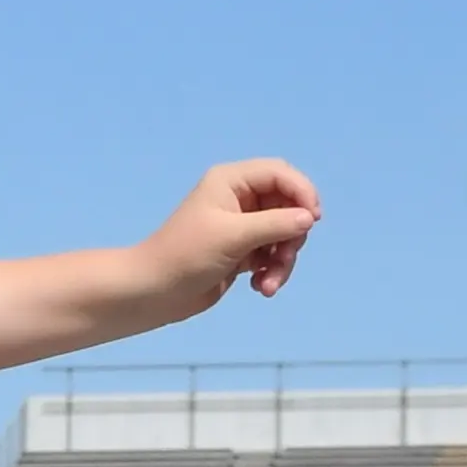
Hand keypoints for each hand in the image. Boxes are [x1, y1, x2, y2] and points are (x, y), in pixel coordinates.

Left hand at [137, 159, 321, 317]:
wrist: (154, 293)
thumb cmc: (187, 255)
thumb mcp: (234, 236)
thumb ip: (275, 224)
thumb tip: (309, 218)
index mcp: (232, 181)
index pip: (280, 173)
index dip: (302, 192)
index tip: (313, 219)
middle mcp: (239, 198)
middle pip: (288, 205)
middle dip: (292, 234)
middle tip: (284, 257)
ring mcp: (242, 226)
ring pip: (283, 235)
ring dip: (283, 260)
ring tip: (268, 284)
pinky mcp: (242, 252)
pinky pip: (272, 255)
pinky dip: (272, 271)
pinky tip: (260, 287)